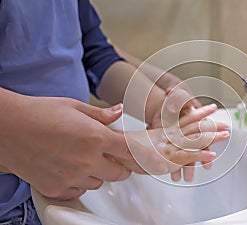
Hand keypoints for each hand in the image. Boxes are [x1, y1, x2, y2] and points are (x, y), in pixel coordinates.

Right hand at [0, 95, 132, 199]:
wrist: (6, 127)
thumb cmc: (38, 113)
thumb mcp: (74, 107)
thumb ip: (100, 115)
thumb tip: (118, 112)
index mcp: (95, 138)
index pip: (130, 152)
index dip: (138, 154)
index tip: (141, 155)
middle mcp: (86, 161)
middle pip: (119, 174)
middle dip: (119, 166)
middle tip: (111, 157)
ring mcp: (71, 177)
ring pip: (98, 183)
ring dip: (97, 174)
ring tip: (83, 159)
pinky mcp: (55, 189)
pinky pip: (78, 192)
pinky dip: (78, 184)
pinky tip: (69, 169)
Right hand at [112, 104, 229, 179]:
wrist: (113, 153)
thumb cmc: (125, 149)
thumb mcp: (138, 140)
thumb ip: (149, 134)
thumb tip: (137, 122)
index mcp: (163, 130)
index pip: (184, 118)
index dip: (199, 112)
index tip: (211, 108)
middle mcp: (167, 136)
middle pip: (193, 128)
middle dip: (211, 126)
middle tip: (227, 124)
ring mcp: (168, 147)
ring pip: (194, 140)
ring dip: (211, 138)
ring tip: (226, 135)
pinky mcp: (167, 159)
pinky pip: (187, 156)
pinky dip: (200, 156)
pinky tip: (213, 156)